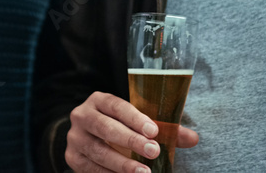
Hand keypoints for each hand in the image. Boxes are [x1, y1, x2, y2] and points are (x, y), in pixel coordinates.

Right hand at [65, 92, 198, 172]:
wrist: (87, 134)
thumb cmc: (118, 125)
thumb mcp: (136, 121)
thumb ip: (164, 128)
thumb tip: (193, 138)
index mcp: (99, 100)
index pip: (117, 106)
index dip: (135, 118)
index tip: (154, 131)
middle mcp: (83, 116)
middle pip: (106, 128)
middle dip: (131, 141)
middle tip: (153, 151)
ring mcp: (75, 138)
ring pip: (98, 151)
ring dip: (122, 164)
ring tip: (143, 172)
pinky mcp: (72, 158)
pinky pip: (91, 169)